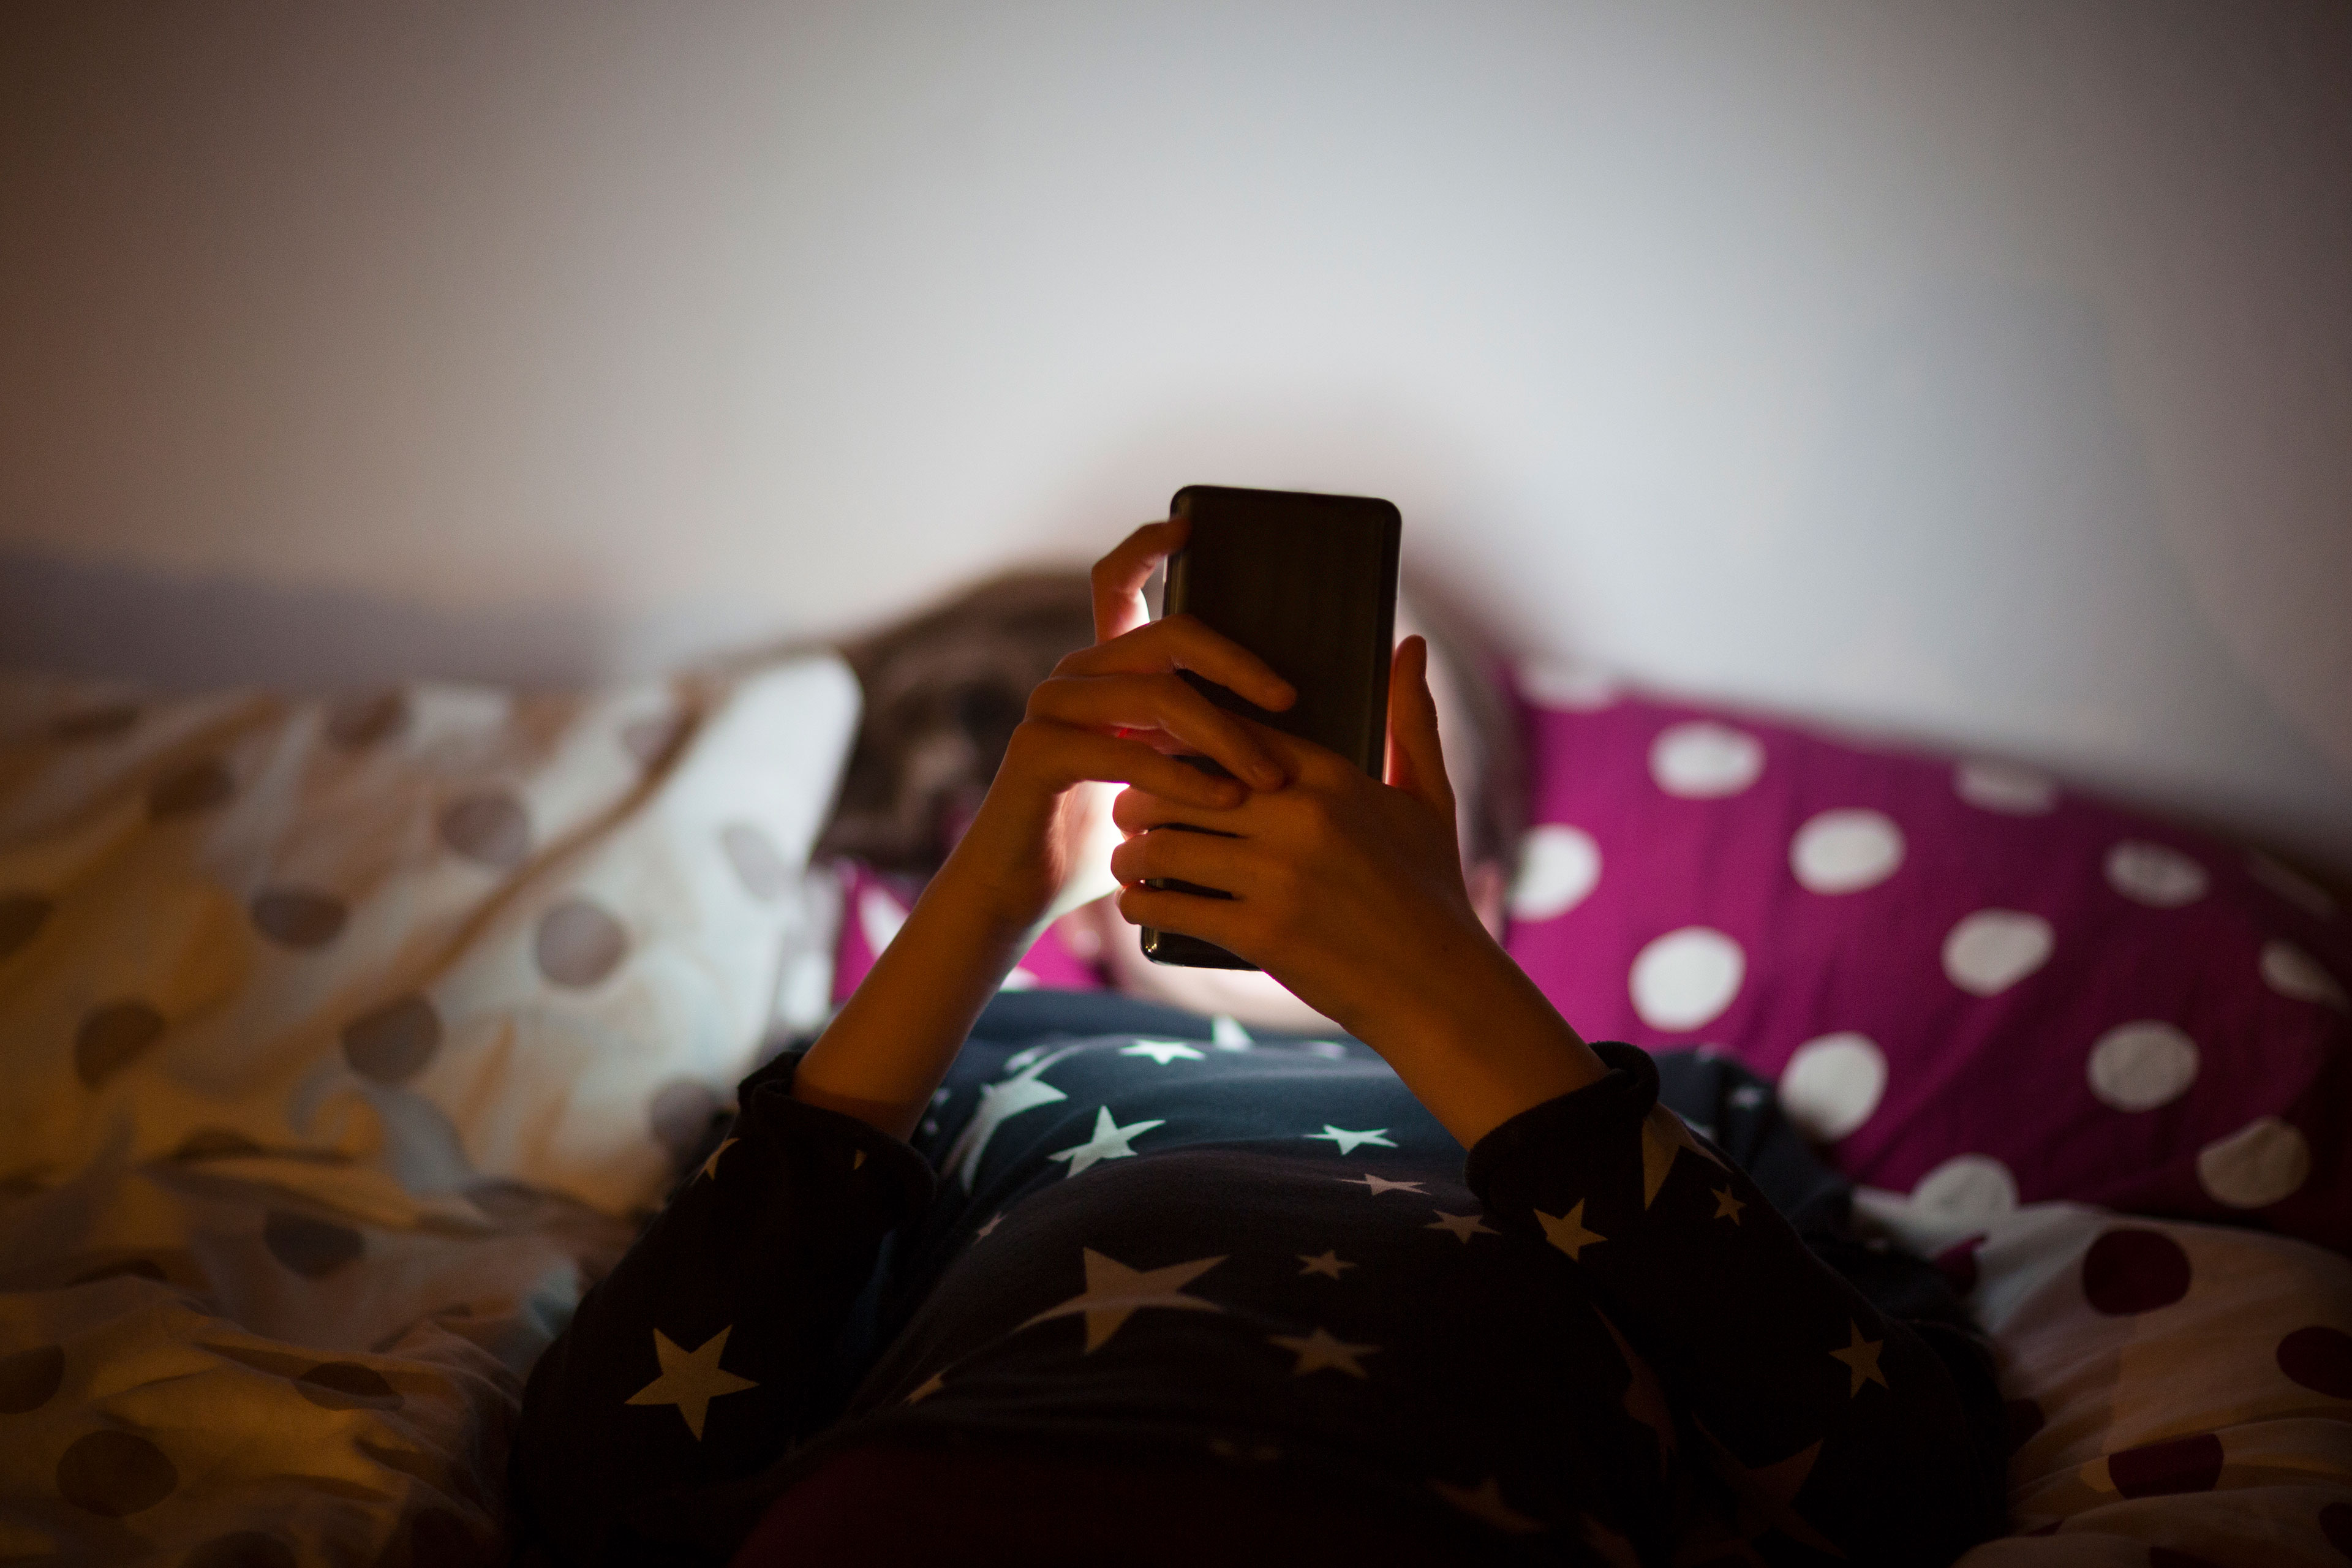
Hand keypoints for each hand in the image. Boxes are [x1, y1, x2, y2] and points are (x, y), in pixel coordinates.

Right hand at [943, 519, 1297, 935]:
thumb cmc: (1104, 841)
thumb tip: (1284, 724)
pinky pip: (1126, 751)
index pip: (1116, 584)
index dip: (1148, 547)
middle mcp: (1075, 677)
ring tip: (1270, 778)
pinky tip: (1223, 798)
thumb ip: (1198, 744)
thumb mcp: (1164, 781)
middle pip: (1168, 636)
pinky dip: (1183, 776)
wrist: (1021, 893)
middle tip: (1290, 700)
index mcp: (1104, 673)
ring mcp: (1051, 709)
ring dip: (1225, 734)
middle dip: (1239, 665)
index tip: (1190, 525)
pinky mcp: (1039, 752)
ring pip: (1157, 694)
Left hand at [1107, 636, 1605, 1144]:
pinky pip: (1172, 903)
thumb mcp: (1429, 799)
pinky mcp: (1262, 932)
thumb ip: (1412, 720)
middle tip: (1128, 809)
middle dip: (1143, 796)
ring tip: (1127, 856)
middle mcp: (1301, 818)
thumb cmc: (1433, 893)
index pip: (1230, 734)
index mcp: (1333, 778)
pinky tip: (1136, 902)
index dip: (1184, 742)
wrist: (1440, 989)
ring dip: (1133, 851)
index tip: (1159, 753)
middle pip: (1182, 784)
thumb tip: (1412, 643)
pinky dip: (1142, 901)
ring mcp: (1279, 875)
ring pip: (1166, 842)